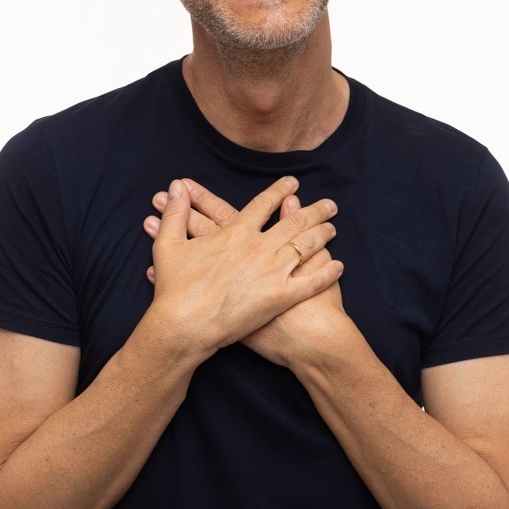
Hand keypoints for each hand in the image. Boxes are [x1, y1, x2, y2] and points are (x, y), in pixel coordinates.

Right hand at [143, 179, 346, 366]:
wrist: (185, 325)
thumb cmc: (175, 288)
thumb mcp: (168, 245)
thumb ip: (175, 213)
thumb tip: (175, 186)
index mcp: (236, 232)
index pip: (264, 205)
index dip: (280, 192)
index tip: (293, 183)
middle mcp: (260, 247)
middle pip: (294, 222)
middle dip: (314, 211)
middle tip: (329, 204)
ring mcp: (273, 271)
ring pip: (307, 246)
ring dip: (323, 234)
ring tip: (333, 228)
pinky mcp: (281, 297)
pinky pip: (312, 281)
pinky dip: (328, 272)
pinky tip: (339, 266)